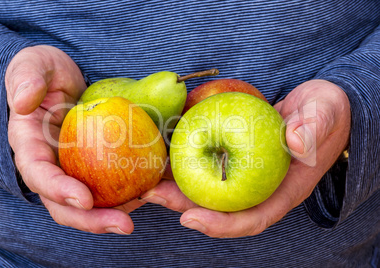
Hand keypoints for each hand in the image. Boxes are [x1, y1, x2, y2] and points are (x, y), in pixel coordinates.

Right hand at [6, 45, 143, 234]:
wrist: (66, 83)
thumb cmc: (48, 74)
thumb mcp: (36, 65)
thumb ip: (27, 78)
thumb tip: (23, 103)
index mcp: (31, 145)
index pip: (38, 173)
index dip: (57, 190)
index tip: (83, 198)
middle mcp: (51, 166)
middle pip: (64, 204)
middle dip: (91, 220)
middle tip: (123, 225)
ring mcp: (74, 170)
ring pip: (89, 204)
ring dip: (114, 216)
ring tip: (142, 215)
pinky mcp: (96, 168)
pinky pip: (111, 187)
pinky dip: (129, 194)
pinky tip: (151, 194)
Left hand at [141, 79, 350, 237]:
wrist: (318, 105)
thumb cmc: (325, 112)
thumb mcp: (325, 114)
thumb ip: (313, 128)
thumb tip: (296, 143)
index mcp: (283, 190)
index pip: (252, 218)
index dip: (222, 225)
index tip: (191, 219)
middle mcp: (260, 188)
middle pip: (220, 208)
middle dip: (184, 207)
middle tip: (152, 195)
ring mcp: (246, 174)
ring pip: (209, 189)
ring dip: (177, 189)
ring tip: (147, 181)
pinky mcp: (235, 157)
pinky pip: (208, 166)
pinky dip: (185, 165)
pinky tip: (163, 157)